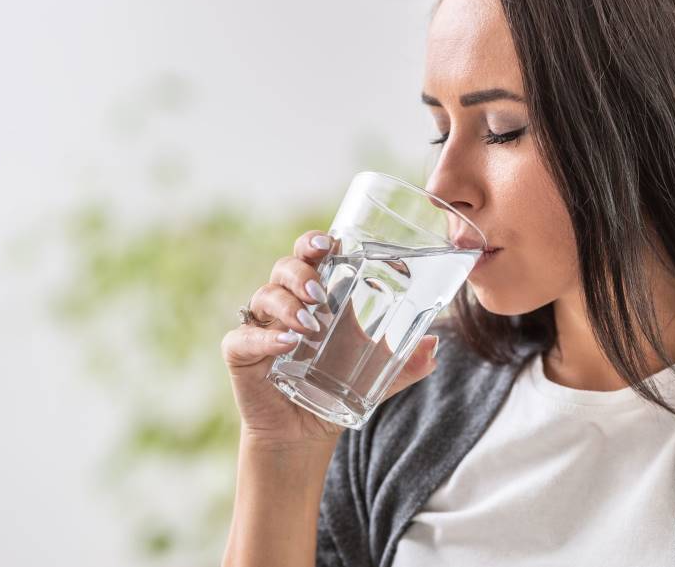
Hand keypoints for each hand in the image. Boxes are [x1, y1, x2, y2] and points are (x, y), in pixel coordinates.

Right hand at [220, 229, 440, 447]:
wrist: (303, 431)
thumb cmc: (335, 388)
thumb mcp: (376, 375)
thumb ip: (404, 362)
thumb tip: (434, 346)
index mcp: (315, 295)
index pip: (311, 256)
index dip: (316, 243)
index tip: (330, 242)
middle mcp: (285, 302)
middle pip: (285, 267)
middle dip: (300, 270)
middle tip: (318, 290)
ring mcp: (260, 325)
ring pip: (265, 296)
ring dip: (288, 305)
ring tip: (310, 325)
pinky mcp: (241, 353)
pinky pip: (244, 336)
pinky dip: (264, 337)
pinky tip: (286, 343)